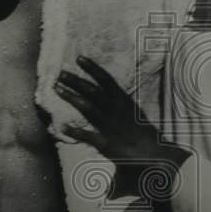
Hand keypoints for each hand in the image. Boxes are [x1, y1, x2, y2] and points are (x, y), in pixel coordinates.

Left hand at [55, 57, 170, 163]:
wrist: (152, 153)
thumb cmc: (141, 132)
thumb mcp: (132, 112)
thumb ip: (118, 102)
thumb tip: (106, 92)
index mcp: (123, 101)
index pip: (106, 80)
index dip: (92, 69)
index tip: (79, 58)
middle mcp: (116, 110)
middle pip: (93, 92)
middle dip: (76, 81)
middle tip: (61, 74)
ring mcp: (110, 126)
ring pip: (88, 108)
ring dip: (72, 97)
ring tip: (58, 89)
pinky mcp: (106, 143)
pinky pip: (88, 136)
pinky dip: (75, 132)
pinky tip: (63, 127)